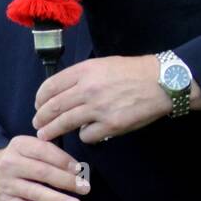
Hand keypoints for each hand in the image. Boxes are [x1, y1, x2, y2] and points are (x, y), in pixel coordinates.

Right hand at [0, 135, 88, 200]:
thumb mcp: (28, 148)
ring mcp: (7, 184)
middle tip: (85, 188)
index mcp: (20, 145)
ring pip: (36, 192)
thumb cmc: (17, 161)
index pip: (45, 151)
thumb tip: (77, 168)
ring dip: (58, 200)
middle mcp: (11, 164)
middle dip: (67, 181)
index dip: (64, 160)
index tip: (80, 170)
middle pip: (43, 172)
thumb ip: (49, 153)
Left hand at [33, 55, 170, 142]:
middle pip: (53, 107)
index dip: (40, 98)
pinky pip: (87, 135)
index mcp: (85, 71)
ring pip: (64, 123)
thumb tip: (66, 93)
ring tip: (46, 135)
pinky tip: (88, 133)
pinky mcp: (111, 125)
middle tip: (38, 123)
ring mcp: (98, 108)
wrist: (163, 82)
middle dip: (41, 118)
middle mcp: (87, 89)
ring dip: (52, 131)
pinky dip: (84, 136)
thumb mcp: (104, 64)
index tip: (39, 105)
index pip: (51, 87)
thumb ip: (83, 77)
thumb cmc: (135, 72)